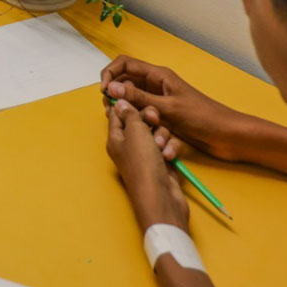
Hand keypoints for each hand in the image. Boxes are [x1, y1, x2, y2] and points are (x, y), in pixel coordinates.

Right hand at [102, 56, 250, 161]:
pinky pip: (145, 119)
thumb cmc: (202, 117)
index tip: (104, 93)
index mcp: (157, 75)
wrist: (228, 136)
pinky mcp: (163, 119)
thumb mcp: (168, 108)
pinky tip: (152, 140)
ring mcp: (159, 102)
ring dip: (132, 116)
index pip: (124, 64)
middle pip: (124, 84)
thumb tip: (110, 89)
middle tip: (114, 114)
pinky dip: (145, 128)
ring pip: (133, 104)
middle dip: (117, 98)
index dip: (109, 74)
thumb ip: (138, 98)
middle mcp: (155, 86)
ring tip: (135, 128)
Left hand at [107, 99, 190, 231]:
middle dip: (150, 118)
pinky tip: (169, 157)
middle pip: (140, 120)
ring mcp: (147, 154)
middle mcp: (130, 145)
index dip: (124, 102)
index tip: (132, 89)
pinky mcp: (163, 161)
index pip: (116, 114)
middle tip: (153, 120)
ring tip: (161, 147)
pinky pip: (168, 145)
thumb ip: (129, 114)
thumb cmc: (143, 163)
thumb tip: (119, 101)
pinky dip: (170, 149)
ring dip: (162, 136)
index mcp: (116, 137)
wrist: (161, 197)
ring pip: (157, 131)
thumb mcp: (135, 132)